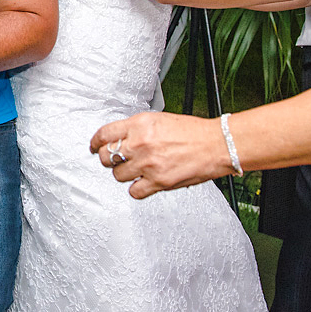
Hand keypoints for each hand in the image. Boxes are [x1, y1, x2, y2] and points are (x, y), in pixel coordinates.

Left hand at [89, 111, 228, 198]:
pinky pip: (134, 191)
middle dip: (108, 159)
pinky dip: (137, 189)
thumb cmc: (193, 131)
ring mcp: (148, 164)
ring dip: (123, 174)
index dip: (95, 142)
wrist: (216, 144)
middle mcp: (140, 143)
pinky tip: (143, 182)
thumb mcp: (159, 119)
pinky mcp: (159, 182)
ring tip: (135, 170)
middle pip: (106, 157)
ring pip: (118, 175)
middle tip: (115, 160)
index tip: (94, 147)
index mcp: (139, 124)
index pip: (104, 134)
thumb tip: (120, 137)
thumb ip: (137, 128)